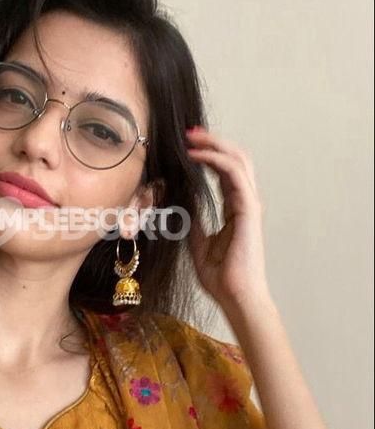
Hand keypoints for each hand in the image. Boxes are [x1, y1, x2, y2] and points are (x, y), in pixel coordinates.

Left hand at [185, 126, 271, 310]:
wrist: (235, 296)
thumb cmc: (220, 276)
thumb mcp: (196, 241)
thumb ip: (192, 218)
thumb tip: (178, 198)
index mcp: (235, 208)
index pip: (224, 170)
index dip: (208, 153)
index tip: (186, 144)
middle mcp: (245, 202)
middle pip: (235, 159)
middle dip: (212, 141)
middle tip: (189, 132)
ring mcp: (250, 204)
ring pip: (238, 160)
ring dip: (214, 144)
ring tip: (191, 137)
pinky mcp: (249, 209)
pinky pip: (234, 174)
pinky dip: (216, 160)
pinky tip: (196, 157)